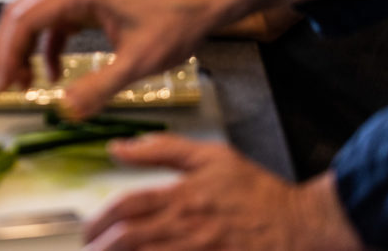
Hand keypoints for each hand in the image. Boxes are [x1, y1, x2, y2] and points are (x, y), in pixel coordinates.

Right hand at [0, 0, 219, 119]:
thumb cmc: (179, 20)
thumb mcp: (139, 62)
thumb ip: (100, 87)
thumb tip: (67, 109)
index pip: (25, 20)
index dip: (8, 54)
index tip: (3, 84)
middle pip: (22, 13)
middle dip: (8, 50)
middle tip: (5, 84)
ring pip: (36, 16)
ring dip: (25, 48)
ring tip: (24, 83)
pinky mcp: (92, 0)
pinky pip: (56, 21)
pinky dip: (47, 46)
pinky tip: (53, 73)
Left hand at [85, 135, 363, 250]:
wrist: (299, 225)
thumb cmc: (255, 190)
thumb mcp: (212, 156)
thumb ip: (163, 149)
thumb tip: (120, 147)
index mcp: (183, 197)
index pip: (129, 207)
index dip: (101, 219)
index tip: (88, 227)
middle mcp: (186, 228)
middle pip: (130, 240)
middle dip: (102, 246)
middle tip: (89, 248)